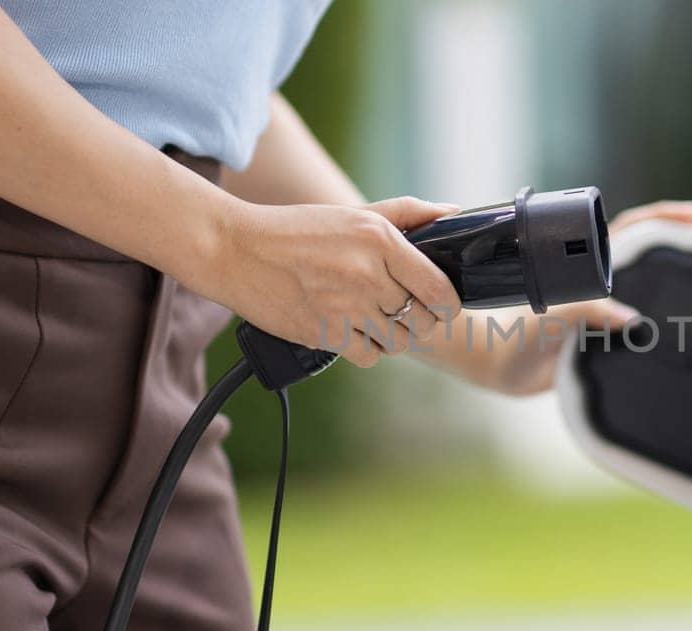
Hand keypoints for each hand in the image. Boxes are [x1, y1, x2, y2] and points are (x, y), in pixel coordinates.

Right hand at [193, 196, 461, 367]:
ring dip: (394, 336)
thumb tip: (455, 214)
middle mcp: (366, 274)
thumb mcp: (356, 214)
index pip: (439, 288)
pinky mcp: (323, 333)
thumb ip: (409, 213)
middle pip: (422, 320)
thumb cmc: (299, 230)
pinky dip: (367, 349)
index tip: (443, 305)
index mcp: (380, 240)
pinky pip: (368, 356)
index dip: (449, 304)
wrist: (236, 250)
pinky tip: (355, 331)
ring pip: (398, 342)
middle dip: (421, 320)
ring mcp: (345, 307)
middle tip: (408, 312)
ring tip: (378, 320)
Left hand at [464, 197, 691, 394]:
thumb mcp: (550, 318)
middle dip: (690, 227)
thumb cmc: (516, 335)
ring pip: (658, 273)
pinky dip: (679, 299)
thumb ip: (586, 312)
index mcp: (588, 263)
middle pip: (655, 244)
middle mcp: (603, 277)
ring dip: (689, 257)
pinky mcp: (615, 329)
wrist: (503, 367)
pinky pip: (654, 309)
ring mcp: (611, 301)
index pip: (634, 229)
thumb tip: (631, 319)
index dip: (666, 219)